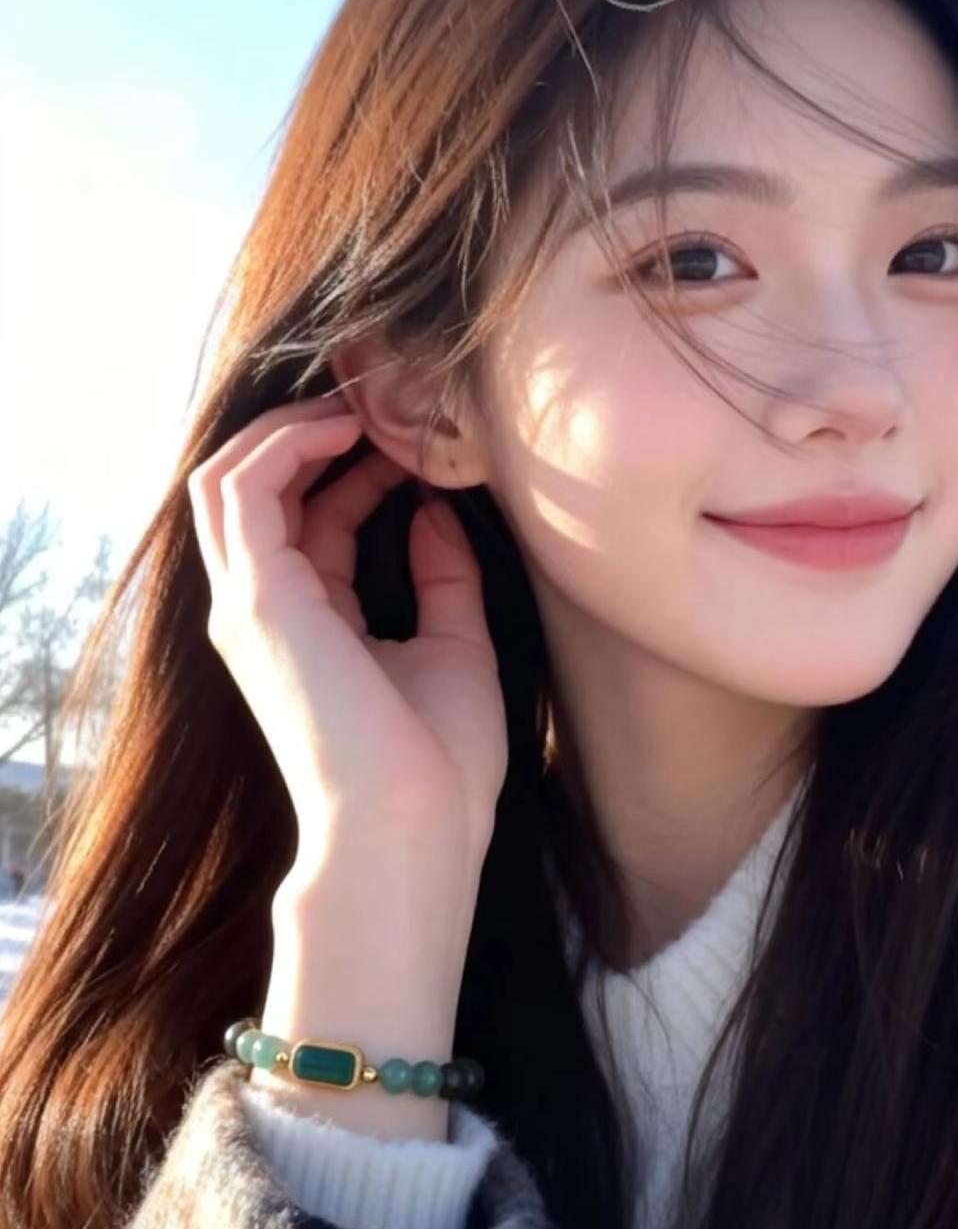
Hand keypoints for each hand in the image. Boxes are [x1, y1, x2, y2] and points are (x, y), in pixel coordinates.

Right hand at [187, 395, 507, 905]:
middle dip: (307, 432)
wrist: (412, 831)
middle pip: (258, 491)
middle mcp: (265, 610)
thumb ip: (440, 575)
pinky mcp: (255, 598)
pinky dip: (286, 444)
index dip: (358, 468)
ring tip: (360, 402)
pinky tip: (349, 427)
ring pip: (230, 478)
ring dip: (289, 427)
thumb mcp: (455, 645)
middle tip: (374, 396)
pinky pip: (242, 490)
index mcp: (311, 624)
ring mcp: (249, 604)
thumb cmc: (439, 763)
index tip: (416, 442)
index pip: (313, 521)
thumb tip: (433, 510)